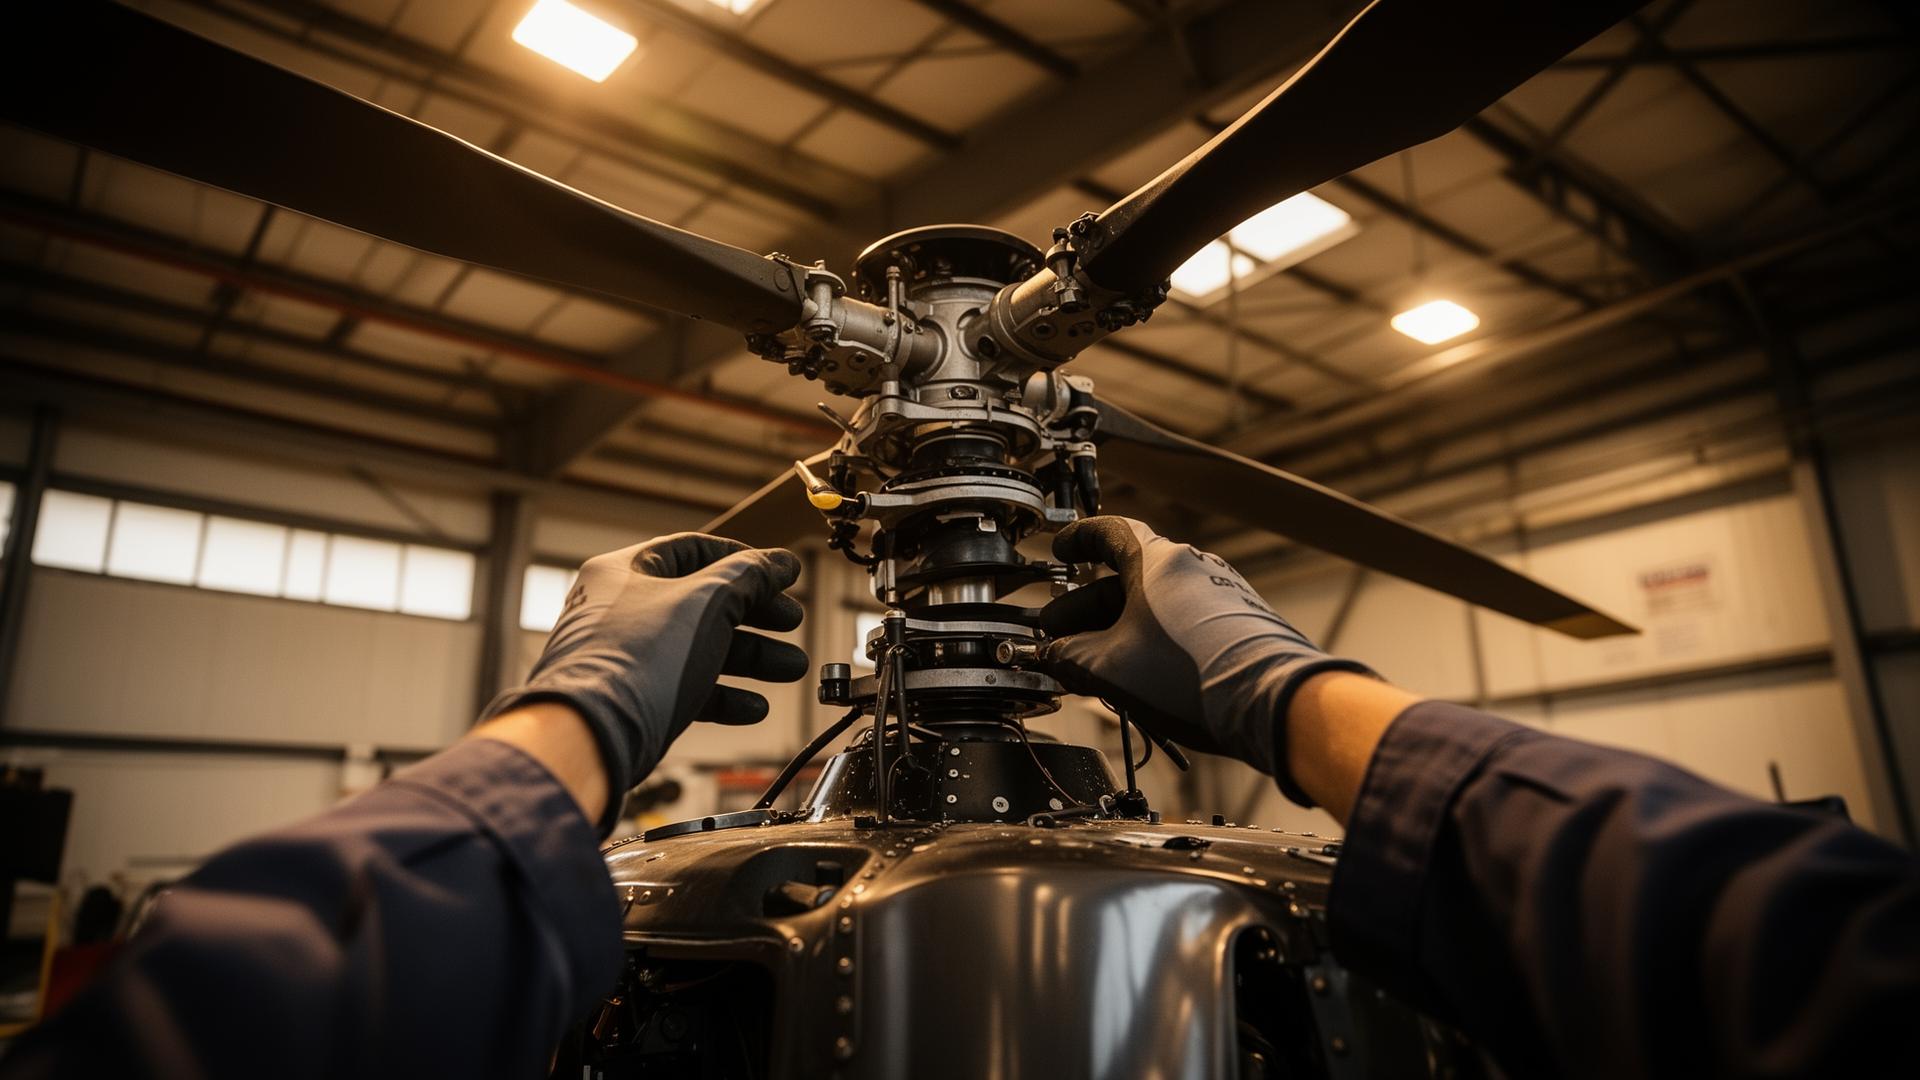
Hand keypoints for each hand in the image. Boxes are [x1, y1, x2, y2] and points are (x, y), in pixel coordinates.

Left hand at [481, 534, 807, 832]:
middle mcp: (622, 608)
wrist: (591, 736)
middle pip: (703, 601)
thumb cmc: (638, 659)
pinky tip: (755, 707)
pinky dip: (723, 695)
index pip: (695, 551)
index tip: (781, 575)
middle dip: (756, 615)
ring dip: (750, 658)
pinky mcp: (634, 698)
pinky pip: (685, 686)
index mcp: (627, 570)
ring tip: (791, 668)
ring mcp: (627, 655)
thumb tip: (780, 562)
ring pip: (699, 647)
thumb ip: (749, 577)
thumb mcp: (707, 602)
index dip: (744, 561)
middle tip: (792, 622)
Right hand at [1036, 517, 1371, 805]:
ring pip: (1153, 607)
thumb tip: (1052, 657)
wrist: (1271, 702)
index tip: (1061, 549)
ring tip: (1091, 665)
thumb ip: (1070, 658)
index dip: (1079, 540)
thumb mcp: (1111, 668)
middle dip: (1086, 608)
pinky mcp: (1237, 628)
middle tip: (1059, 635)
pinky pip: (1181, 626)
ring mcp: (1219, 597)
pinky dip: (1151, 642)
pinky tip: (1136, 677)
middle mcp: (1192, 569)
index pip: (1110, 531)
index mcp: (1159, 560)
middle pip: (1127, 578)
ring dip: (1117, 631)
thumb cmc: (1194, 673)